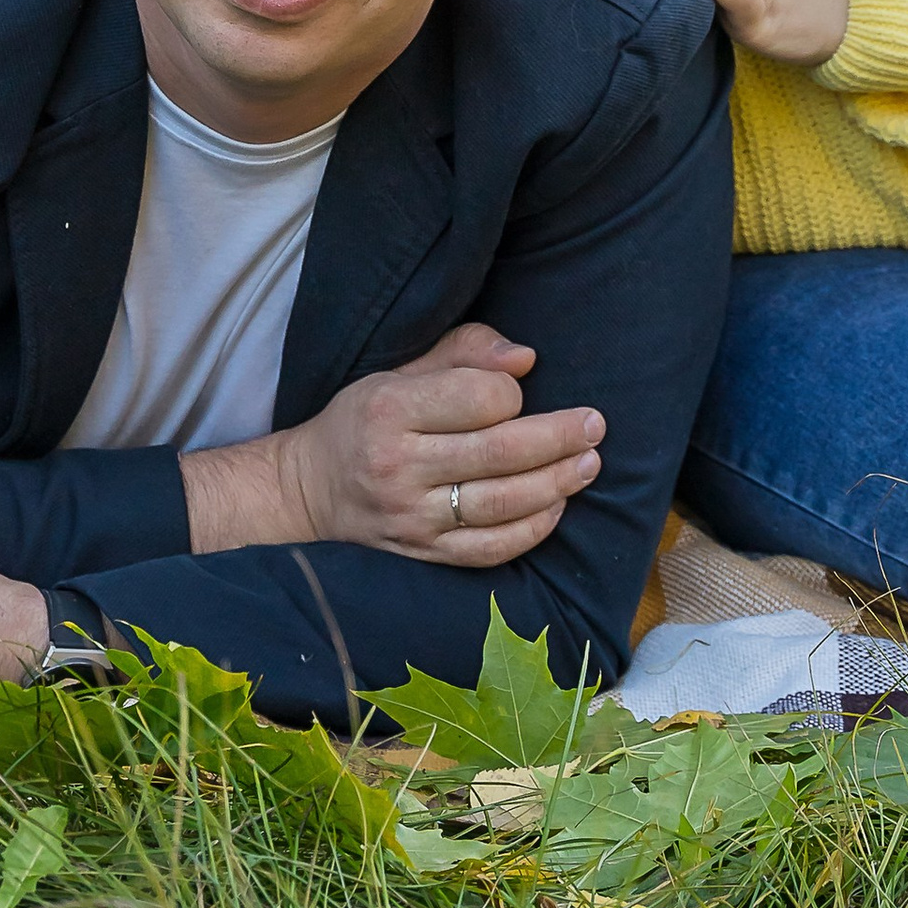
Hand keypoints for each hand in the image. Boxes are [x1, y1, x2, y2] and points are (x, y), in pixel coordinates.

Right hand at [185, 323, 604, 570]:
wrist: (311, 489)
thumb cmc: (365, 419)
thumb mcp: (398, 370)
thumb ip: (464, 352)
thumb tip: (525, 359)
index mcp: (389, 409)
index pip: (476, 400)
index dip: (513, 393)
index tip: (520, 390)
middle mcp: (397, 466)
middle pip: (500, 453)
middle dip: (559, 438)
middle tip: (595, 426)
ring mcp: (411, 518)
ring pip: (502, 504)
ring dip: (557, 483)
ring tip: (588, 464)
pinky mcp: (423, 555)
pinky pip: (491, 548)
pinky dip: (532, 530)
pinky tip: (556, 506)